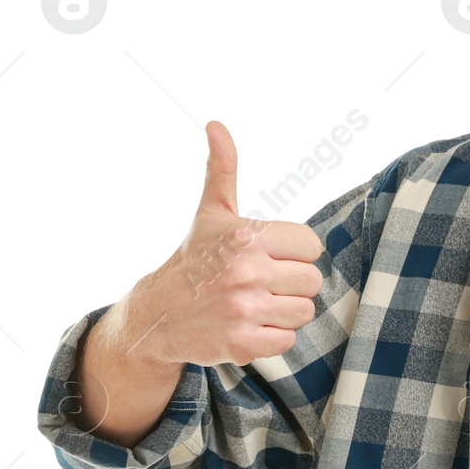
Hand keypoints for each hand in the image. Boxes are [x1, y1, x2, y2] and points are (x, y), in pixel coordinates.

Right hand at [135, 121, 325, 366]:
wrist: (157, 315)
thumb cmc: (195, 258)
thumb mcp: (211, 212)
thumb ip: (223, 168)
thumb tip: (216, 125)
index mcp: (247, 237)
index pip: (311, 246)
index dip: (294, 253)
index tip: (270, 255)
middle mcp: (245, 272)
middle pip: (312, 281)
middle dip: (291, 283)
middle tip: (262, 282)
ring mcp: (243, 310)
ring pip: (303, 312)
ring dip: (283, 311)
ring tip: (254, 303)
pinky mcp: (241, 344)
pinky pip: (286, 341)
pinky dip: (271, 337)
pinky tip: (246, 325)